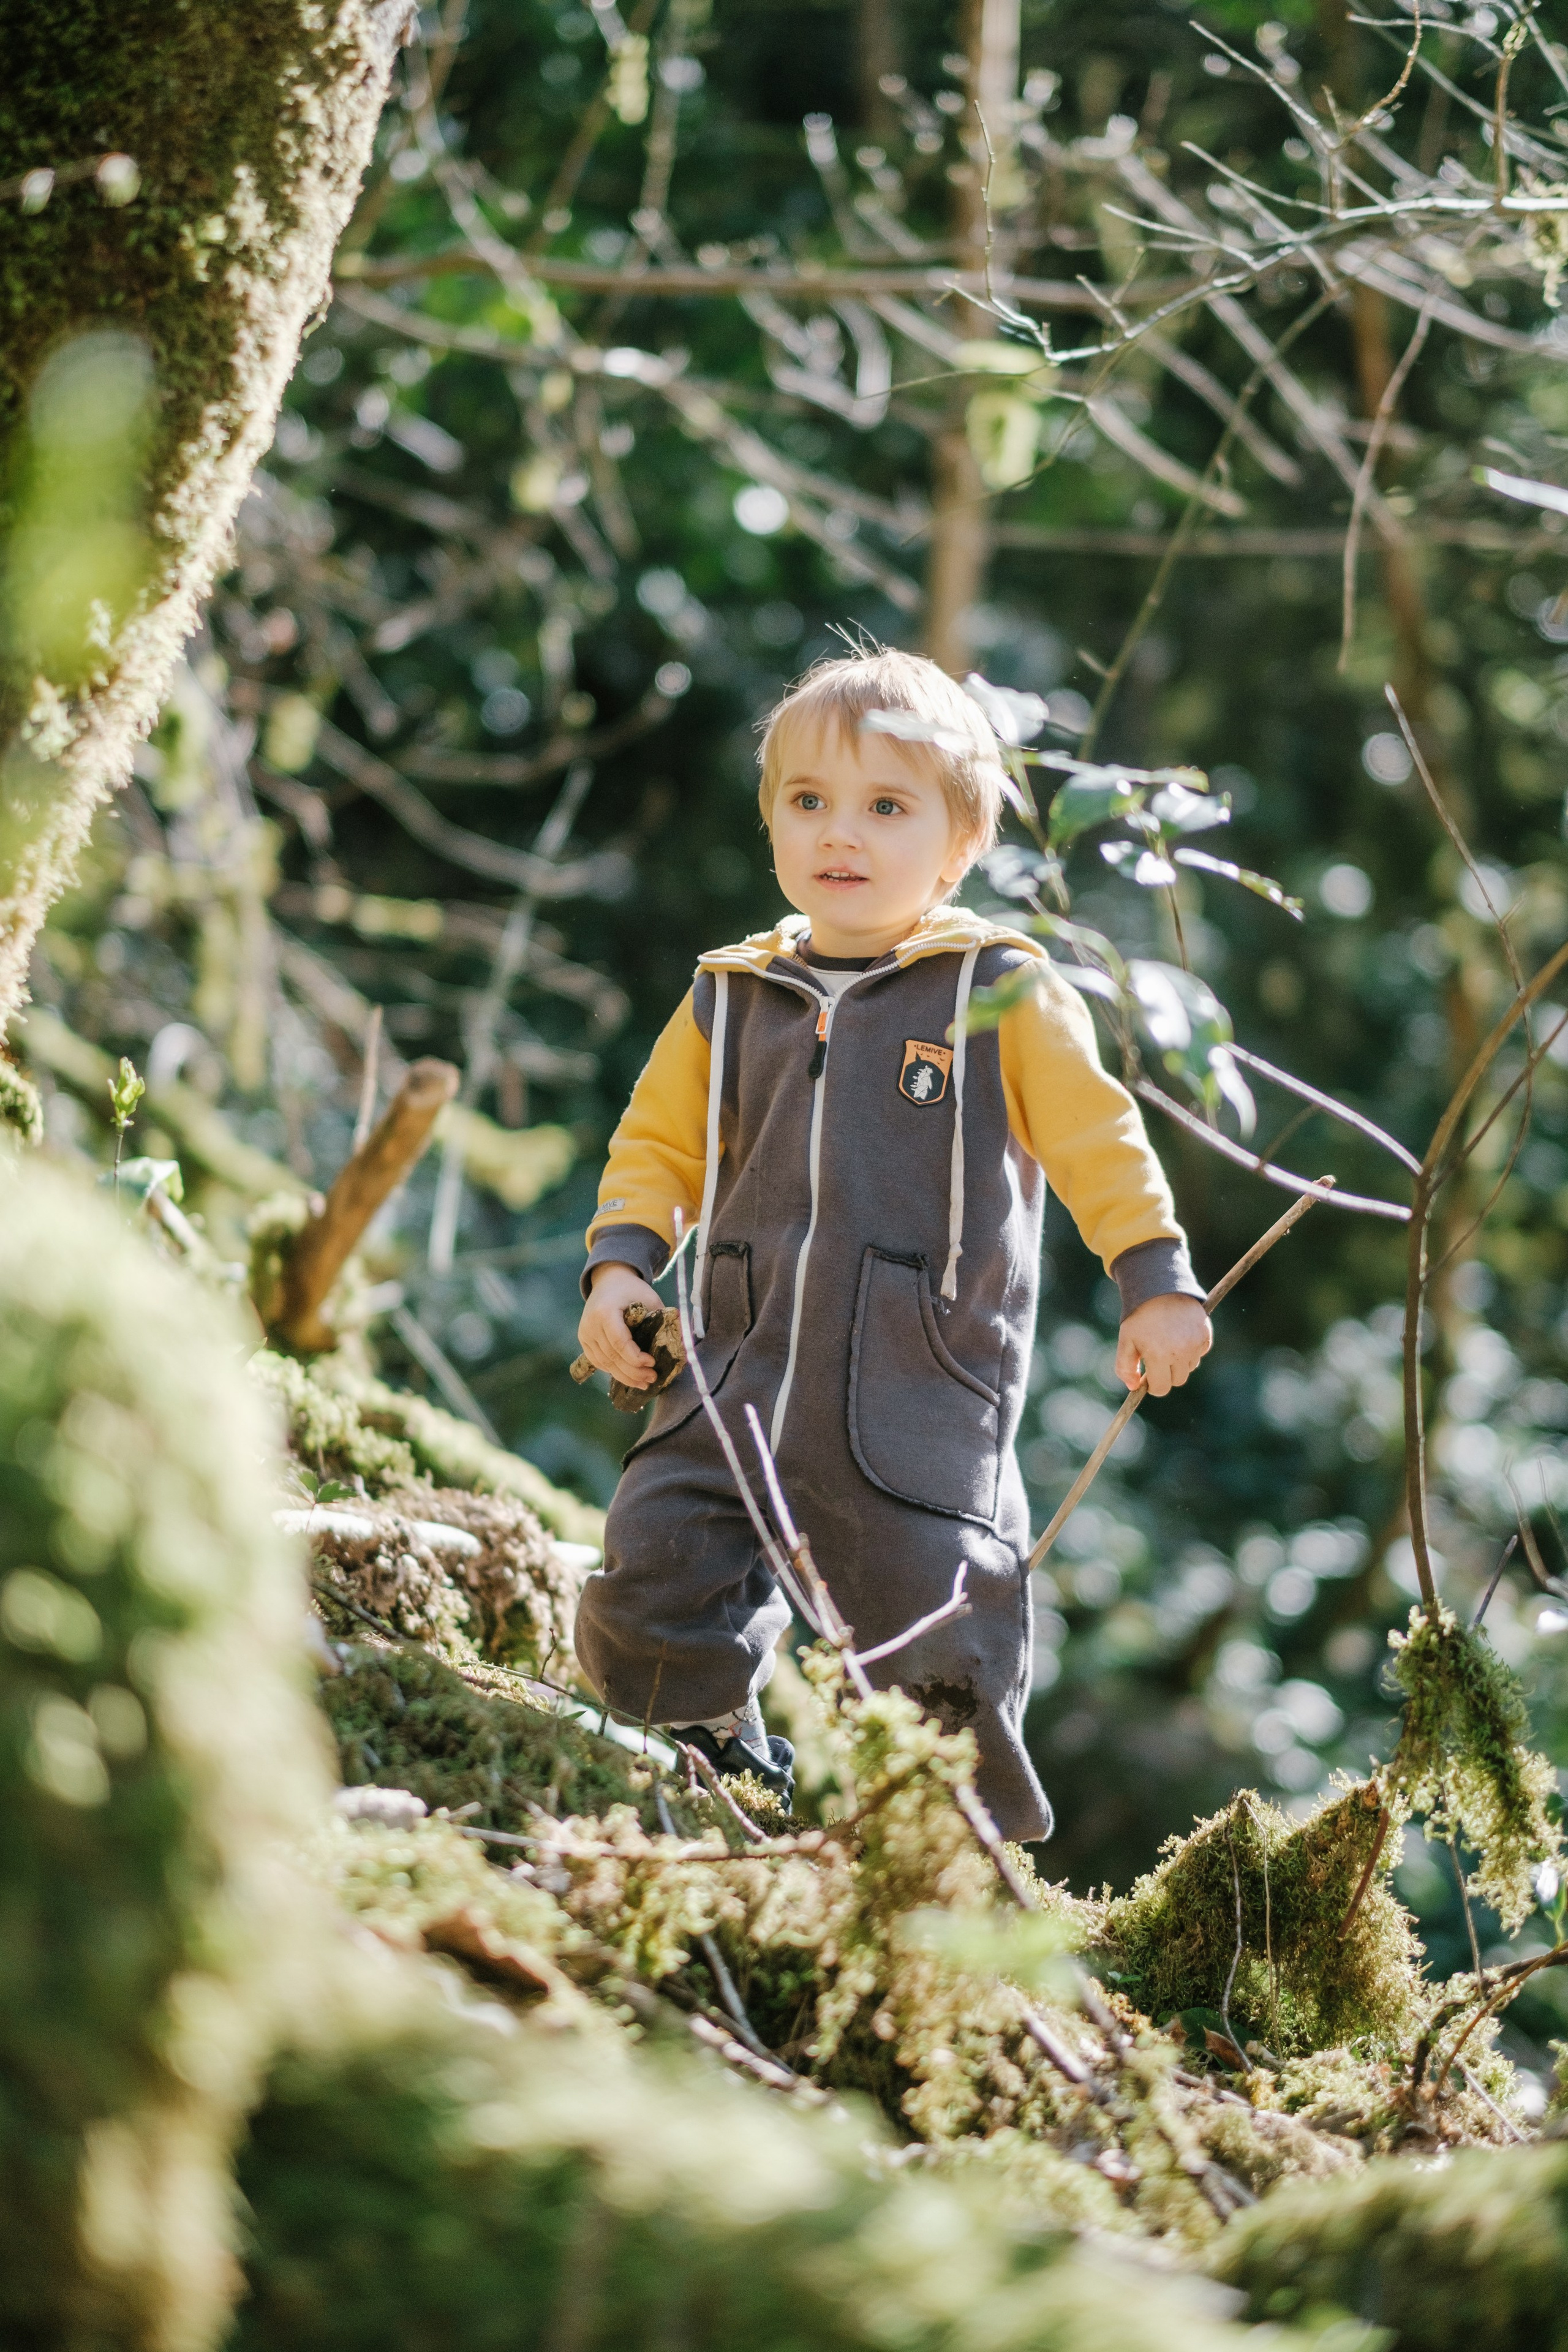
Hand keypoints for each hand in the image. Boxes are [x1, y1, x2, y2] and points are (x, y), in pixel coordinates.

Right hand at [577, 1261, 664, 1389]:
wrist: (609, 1279)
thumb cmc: (633, 1289)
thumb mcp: (650, 1298)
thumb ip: (662, 1319)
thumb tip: (682, 1341)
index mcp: (605, 1311)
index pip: (619, 1342)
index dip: (635, 1357)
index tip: (652, 1363)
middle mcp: (590, 1324)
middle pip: (612, 1356)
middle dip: (633, 1372)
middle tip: (652, 1379)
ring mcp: (584, 1333)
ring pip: (605, 1363)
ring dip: (624, 1376)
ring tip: (643, 1383)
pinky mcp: (584, 1339)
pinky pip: (598, 1362)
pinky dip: (613, 1371)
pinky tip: (628, 1376)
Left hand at [1115, 1293, 1211, 1398]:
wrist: (1160, 1288)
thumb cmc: (1140, 1317)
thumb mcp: (1126, 1340)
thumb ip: (1125, 1367)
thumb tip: (1134, 1387)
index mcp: (1159, 1355)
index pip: (1161, 1388)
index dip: (1153, 1385)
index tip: (1148, 1377)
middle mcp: (1180, 1352)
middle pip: (1177, 1380)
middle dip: (1166, 1374)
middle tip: (1157, 1357)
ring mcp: (1195, 1344)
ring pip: (1189, 1367)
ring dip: (1180, 1361)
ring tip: (1168, 1342)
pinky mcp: (1205, 1335)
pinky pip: (1200, 1353)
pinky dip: (1192, 1349)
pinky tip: (1180, 1334)